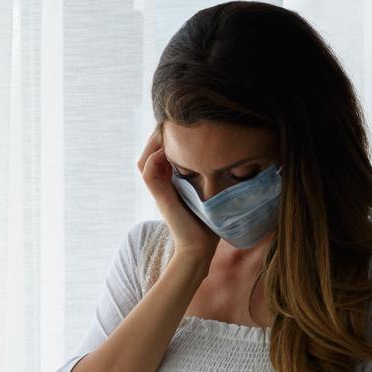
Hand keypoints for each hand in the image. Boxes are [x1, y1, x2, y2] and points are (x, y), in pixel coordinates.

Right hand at [137, 127, 219, 263]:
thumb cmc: (208, 223)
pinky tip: (168, 151)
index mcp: (171, 183)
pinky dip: (154, 159)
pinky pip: (148, 172)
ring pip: (144, 160)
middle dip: (160, 137)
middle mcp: (161, 185)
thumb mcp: (209, 193)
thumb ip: (208, 177)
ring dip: (154, 144)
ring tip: (168, 132)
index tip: (183, 128)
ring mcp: (159, 191)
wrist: (200, 247)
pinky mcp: (161, 198)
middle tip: (173, 125)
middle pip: (149, 153)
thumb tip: (226, 156)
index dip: (167, 139)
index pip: (159, 154)